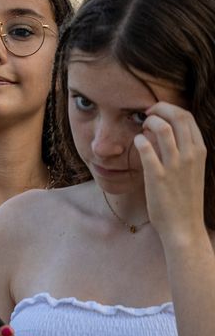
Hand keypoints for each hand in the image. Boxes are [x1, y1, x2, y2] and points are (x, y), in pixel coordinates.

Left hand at [137, 102, 207, 245]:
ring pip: (162, 128)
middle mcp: (190, 154)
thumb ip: (181, 149)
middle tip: (146, 114)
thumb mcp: (191, 168)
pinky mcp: (157, 176)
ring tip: (142, 130)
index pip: (187, 117)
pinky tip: (137, 143)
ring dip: (148, 122)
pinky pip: (145, 148)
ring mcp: (174, 165)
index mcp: (199, 150)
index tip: (156, 111)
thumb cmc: (184, 197)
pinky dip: (139, 140)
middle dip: (159, 109)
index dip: (168, 108)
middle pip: (177, 116)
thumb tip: (161, 130)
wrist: (184, 226)